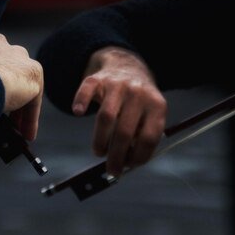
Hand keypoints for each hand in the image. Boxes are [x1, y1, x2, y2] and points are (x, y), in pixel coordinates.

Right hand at [0, 33, 42, 140]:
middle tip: (0, 111)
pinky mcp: (32, 71)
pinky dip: (30, 116)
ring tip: (15, 128)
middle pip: (3, 67)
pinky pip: (32, 97)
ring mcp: (16, 55)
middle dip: (3, 88)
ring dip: (18, 104)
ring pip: (20, 82)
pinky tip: (26, 134)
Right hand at [73, 47, 166, 175]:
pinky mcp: (98, 79)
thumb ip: (144, 135)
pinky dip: (80, 101)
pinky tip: (78, 113)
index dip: (139, 156)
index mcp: (156, 105)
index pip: (149, 137)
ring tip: (99, 152)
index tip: (129, 166)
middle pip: (125, 131)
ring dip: (100, 140)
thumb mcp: (151, 114)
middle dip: (117, 156)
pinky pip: (87, 90)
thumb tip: (129, 163)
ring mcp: (117, 84)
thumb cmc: (138, 101)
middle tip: (111, 169)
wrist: (127, 66)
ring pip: (106, 117)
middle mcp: (138, 93)